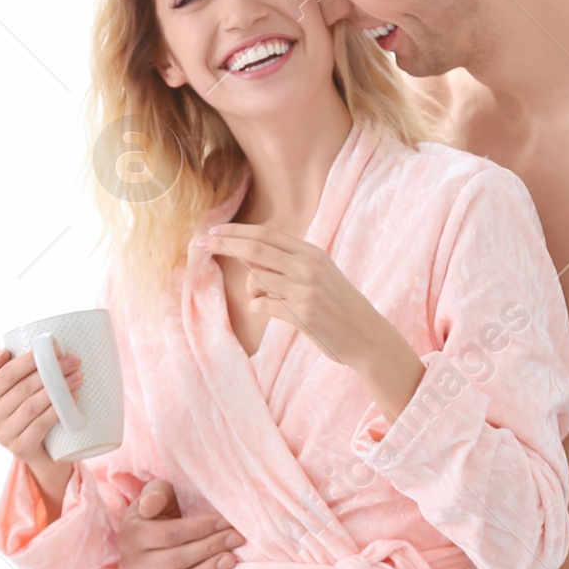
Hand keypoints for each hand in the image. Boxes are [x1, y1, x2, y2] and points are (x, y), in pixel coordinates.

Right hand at [0, 344, 80, 513]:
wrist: (40, 450)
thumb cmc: (24, 407)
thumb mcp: (10, 385)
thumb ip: (0, 363)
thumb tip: (1, 352)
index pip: (5, 374)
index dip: (30, 360)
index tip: (56, 349)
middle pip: (22, 389)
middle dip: (50, 372)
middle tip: (73, 362)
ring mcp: (3, 436)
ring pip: (31, 407)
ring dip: (57, 390)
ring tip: (77, 377)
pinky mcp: (20, 449)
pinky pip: (40, 425)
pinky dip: (57, 411)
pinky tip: (72, 400)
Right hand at [112, 477, 242, 568]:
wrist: (150, 537)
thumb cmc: (160, 512)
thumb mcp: (156, 494)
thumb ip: (155, 493)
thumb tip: (151, 506)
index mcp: (132, 535)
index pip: (170, 535)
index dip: (201, 528)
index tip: (227, 522)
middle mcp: (133, 564)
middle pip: (176, 560)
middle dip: (210, 548)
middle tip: (236, 539)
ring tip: (230, 560)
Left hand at [205, 225, 423, 419]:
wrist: (367, 336)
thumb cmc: (340, 307)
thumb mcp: (321, 274)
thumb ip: (291, 262)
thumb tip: (249, 253)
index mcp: (312, 253)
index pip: (266, 235)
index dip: (236, 232)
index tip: (213, 232)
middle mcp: (308, 266)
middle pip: (255, 249)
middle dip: (224, 245)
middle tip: (200, 245)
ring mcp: (305, 289)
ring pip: (255, 279)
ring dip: (251, 291)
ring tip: (267, 301)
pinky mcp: (302, 313)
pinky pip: (262, 305)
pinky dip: (260, 307)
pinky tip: (276, 312)